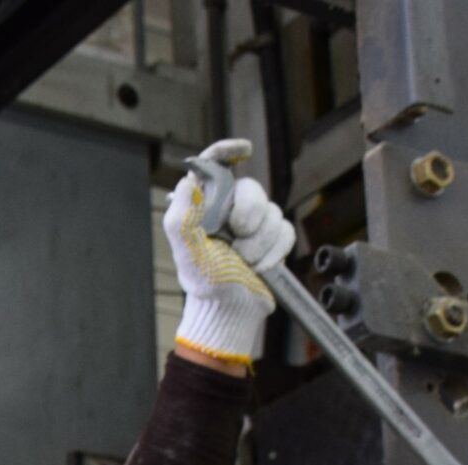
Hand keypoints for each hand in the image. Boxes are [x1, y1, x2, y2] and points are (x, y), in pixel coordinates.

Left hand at [163, 139, 296, 366]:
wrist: (230, 311)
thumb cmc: (205, 285)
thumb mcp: (188, 253)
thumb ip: (181, 218)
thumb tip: (187, 182)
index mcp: (205, 204)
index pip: (216, 165)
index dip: (229, 150)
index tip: (245, 150)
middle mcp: (230, 208)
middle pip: (253, 189)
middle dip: (248, 217)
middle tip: (235, 241)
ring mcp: (254, 223)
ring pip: (272, 211)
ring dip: (260, 242)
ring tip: (244, 261)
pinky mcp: (273, 239)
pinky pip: (286, 230)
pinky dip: (274, 252)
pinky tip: (260, 267)